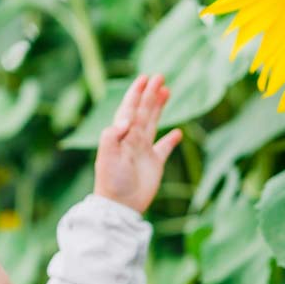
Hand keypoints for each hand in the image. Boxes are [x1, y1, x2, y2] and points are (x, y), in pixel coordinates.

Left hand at [93, 72, 181, 215]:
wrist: (120, 206)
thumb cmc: (111, 182)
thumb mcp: (106, 156)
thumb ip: (112, 135)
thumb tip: (126, 120)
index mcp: (121, 135)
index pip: (129, 109)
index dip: (136, 93)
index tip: (144, 78)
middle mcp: (132, 139)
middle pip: (143, 111)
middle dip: (150, 94)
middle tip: (160, 76)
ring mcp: (144, 151)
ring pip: (153, 123)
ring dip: (159, 107)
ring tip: (167, 91)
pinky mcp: (155, 164)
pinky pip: (164, 148)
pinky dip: (171, 139)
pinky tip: (177, 132)